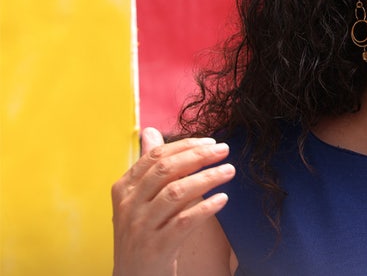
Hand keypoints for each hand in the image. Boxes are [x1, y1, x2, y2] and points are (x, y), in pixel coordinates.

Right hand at [111, 127, 234, 275]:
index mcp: (124, 189)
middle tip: (224, 150)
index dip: (185, 146)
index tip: (211, 142)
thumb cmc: (142, 233)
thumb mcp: (138, 200)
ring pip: (176, 193)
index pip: (155, 157)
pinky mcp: (157, 247)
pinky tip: (223, 199)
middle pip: (166, 171)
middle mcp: (129, 206)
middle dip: (198, 156)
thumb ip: (148, 167)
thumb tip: (151, 132)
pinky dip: (206, 208)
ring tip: (229, 171)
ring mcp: (141, 227)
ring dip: (207, 178)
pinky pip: (184, 222)